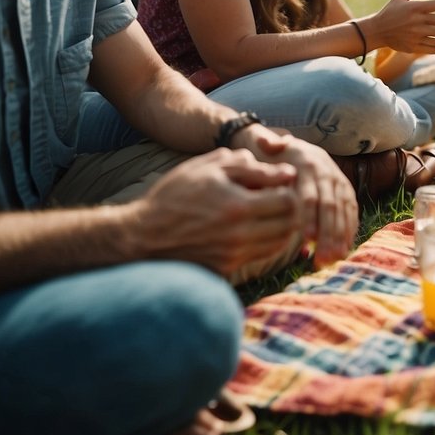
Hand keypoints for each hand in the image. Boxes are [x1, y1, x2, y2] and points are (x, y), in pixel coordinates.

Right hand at [136, 148, 303, 277]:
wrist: (142, 237)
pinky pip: (263, 255)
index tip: (282, 184)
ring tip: (271, 213)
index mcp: (237, 206)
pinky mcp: (228, 268)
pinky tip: (256, 228)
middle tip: (282, 199)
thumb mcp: (206, 169)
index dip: (290, 189)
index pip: (288, 201)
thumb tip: (286, 172)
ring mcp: (235, 254)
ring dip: (283, 226)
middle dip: (292, 209)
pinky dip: (268, 241)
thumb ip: (247, 167)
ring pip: (281, 242)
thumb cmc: (173, 196)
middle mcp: (240, 235)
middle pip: (290, 224)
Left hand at [236, 127, 357, 266]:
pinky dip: (347, 234)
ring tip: (329, 261)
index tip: (306, 237)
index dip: (310, 216)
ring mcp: (340, 184)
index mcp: (308, 163)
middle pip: (330, 207)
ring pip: (343, 213)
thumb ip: (267, 144)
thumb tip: (267, 142)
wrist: (296, 149)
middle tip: (320, 258)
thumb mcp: (268, 145)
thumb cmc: (275, 155)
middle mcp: (328, 173)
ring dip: (338, 239)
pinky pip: (351, 215)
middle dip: (327, 234)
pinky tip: (340, 253)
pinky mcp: (346, 194)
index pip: (310, 193)